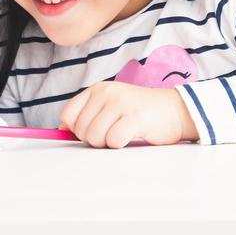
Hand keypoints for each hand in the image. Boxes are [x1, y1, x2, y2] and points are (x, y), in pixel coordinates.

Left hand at [59, 82, 196, 147]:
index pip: (68, 115)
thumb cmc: (139, 113)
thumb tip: (62, 130)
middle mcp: (106, 92)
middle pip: (80, 130)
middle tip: (113, 132)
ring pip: (94, 137)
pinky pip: (113, 141)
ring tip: (123, 132)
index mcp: (97, 89)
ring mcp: (120, 103)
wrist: (174, 110)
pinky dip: (120, 144)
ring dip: (107, 143)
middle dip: (95, 139)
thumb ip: (88, 115)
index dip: (75, 130)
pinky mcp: (134, 116)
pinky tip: (131, 135)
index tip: (91, 131)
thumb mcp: (110, 107)